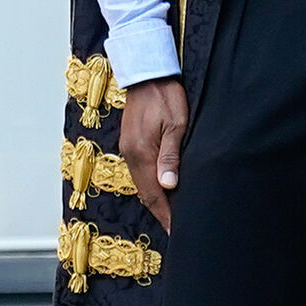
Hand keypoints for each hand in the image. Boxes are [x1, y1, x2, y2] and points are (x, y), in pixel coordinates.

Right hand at [119, 76, 187, 233]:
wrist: (147, 74)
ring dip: (155, 200)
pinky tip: (161, 188)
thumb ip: (171, 155)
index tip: (177, 231)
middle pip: (146, 193)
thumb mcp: (176, 124)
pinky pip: (140, 171)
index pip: (153, 195)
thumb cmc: (166, 96)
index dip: (165, 214)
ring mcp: (129, 149)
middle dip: (160, 212)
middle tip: (176, 229)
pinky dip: (150, 184)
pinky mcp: (130, 143)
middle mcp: (131, 156)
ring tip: (171, 214)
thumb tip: (169, 186)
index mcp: (142, 154)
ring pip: (142, 183)